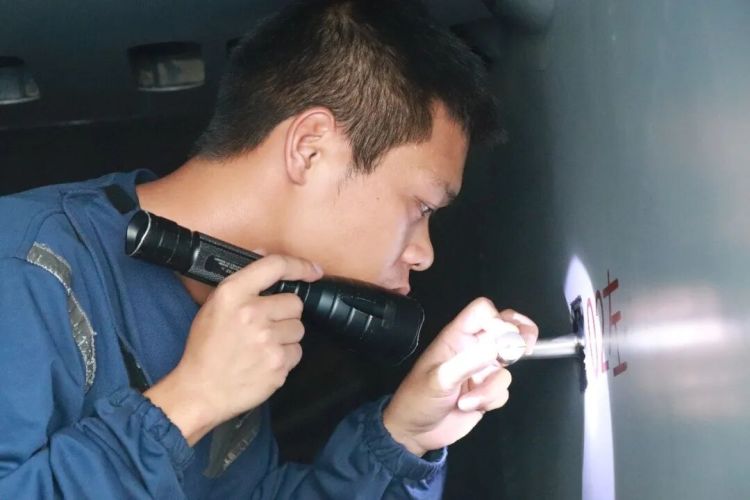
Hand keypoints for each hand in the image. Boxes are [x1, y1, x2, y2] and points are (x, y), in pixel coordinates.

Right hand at [145, 254, 322, 444]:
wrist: (200, 390)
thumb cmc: (205, 349)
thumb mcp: (214, 306)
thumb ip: (242, 280)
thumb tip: (264, 254)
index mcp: (233, 294)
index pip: (275, 266)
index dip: (300, 266)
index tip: (313, 271)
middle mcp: (252, 313)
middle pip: (295, 302)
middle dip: (285, 313)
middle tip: (265, 326)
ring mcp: (267, 340)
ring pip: (298, 328)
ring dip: (286, 336)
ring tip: (262, 346)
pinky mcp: (278, 364)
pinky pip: (296, 352)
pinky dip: (285, 357)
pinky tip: (264, 361)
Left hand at [382, 298, 537, 455]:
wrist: (415, 432)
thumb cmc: (418, 399)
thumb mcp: (439, 380)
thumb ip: (467, 362)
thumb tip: (498, 346)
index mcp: (456, 337)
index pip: (483, 311)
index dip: (497, 320)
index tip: (504, 340)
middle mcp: (472, 349)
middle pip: (506, 329)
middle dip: (520, 336)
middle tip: (526, 348)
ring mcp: (481, 370)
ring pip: (507, 367)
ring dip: (491, 387)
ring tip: (467, 400)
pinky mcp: (487, 392)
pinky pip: (504, 390)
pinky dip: (491, 400)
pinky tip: (470, 407)